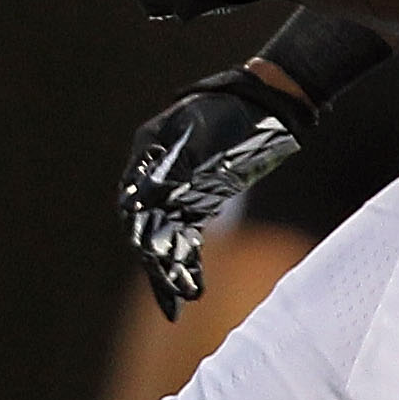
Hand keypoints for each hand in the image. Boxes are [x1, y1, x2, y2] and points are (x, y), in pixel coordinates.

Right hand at [120, 67, 313, 318]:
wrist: (264, 104)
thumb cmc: (229, 113)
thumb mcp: (198, 137)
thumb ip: (171, 169)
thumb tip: (139, 201)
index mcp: (149, 150)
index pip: (134, 199)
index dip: (138, 231)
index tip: (148, 258)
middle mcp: (157, 171)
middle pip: (148, 223)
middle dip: (157, 259)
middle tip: (172, 293)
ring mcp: (178, 186)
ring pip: (167, 234)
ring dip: (174, 265)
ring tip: (188, 295)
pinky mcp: (199, 196)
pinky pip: (187, 233)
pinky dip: (189, 258)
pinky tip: (196, 284)